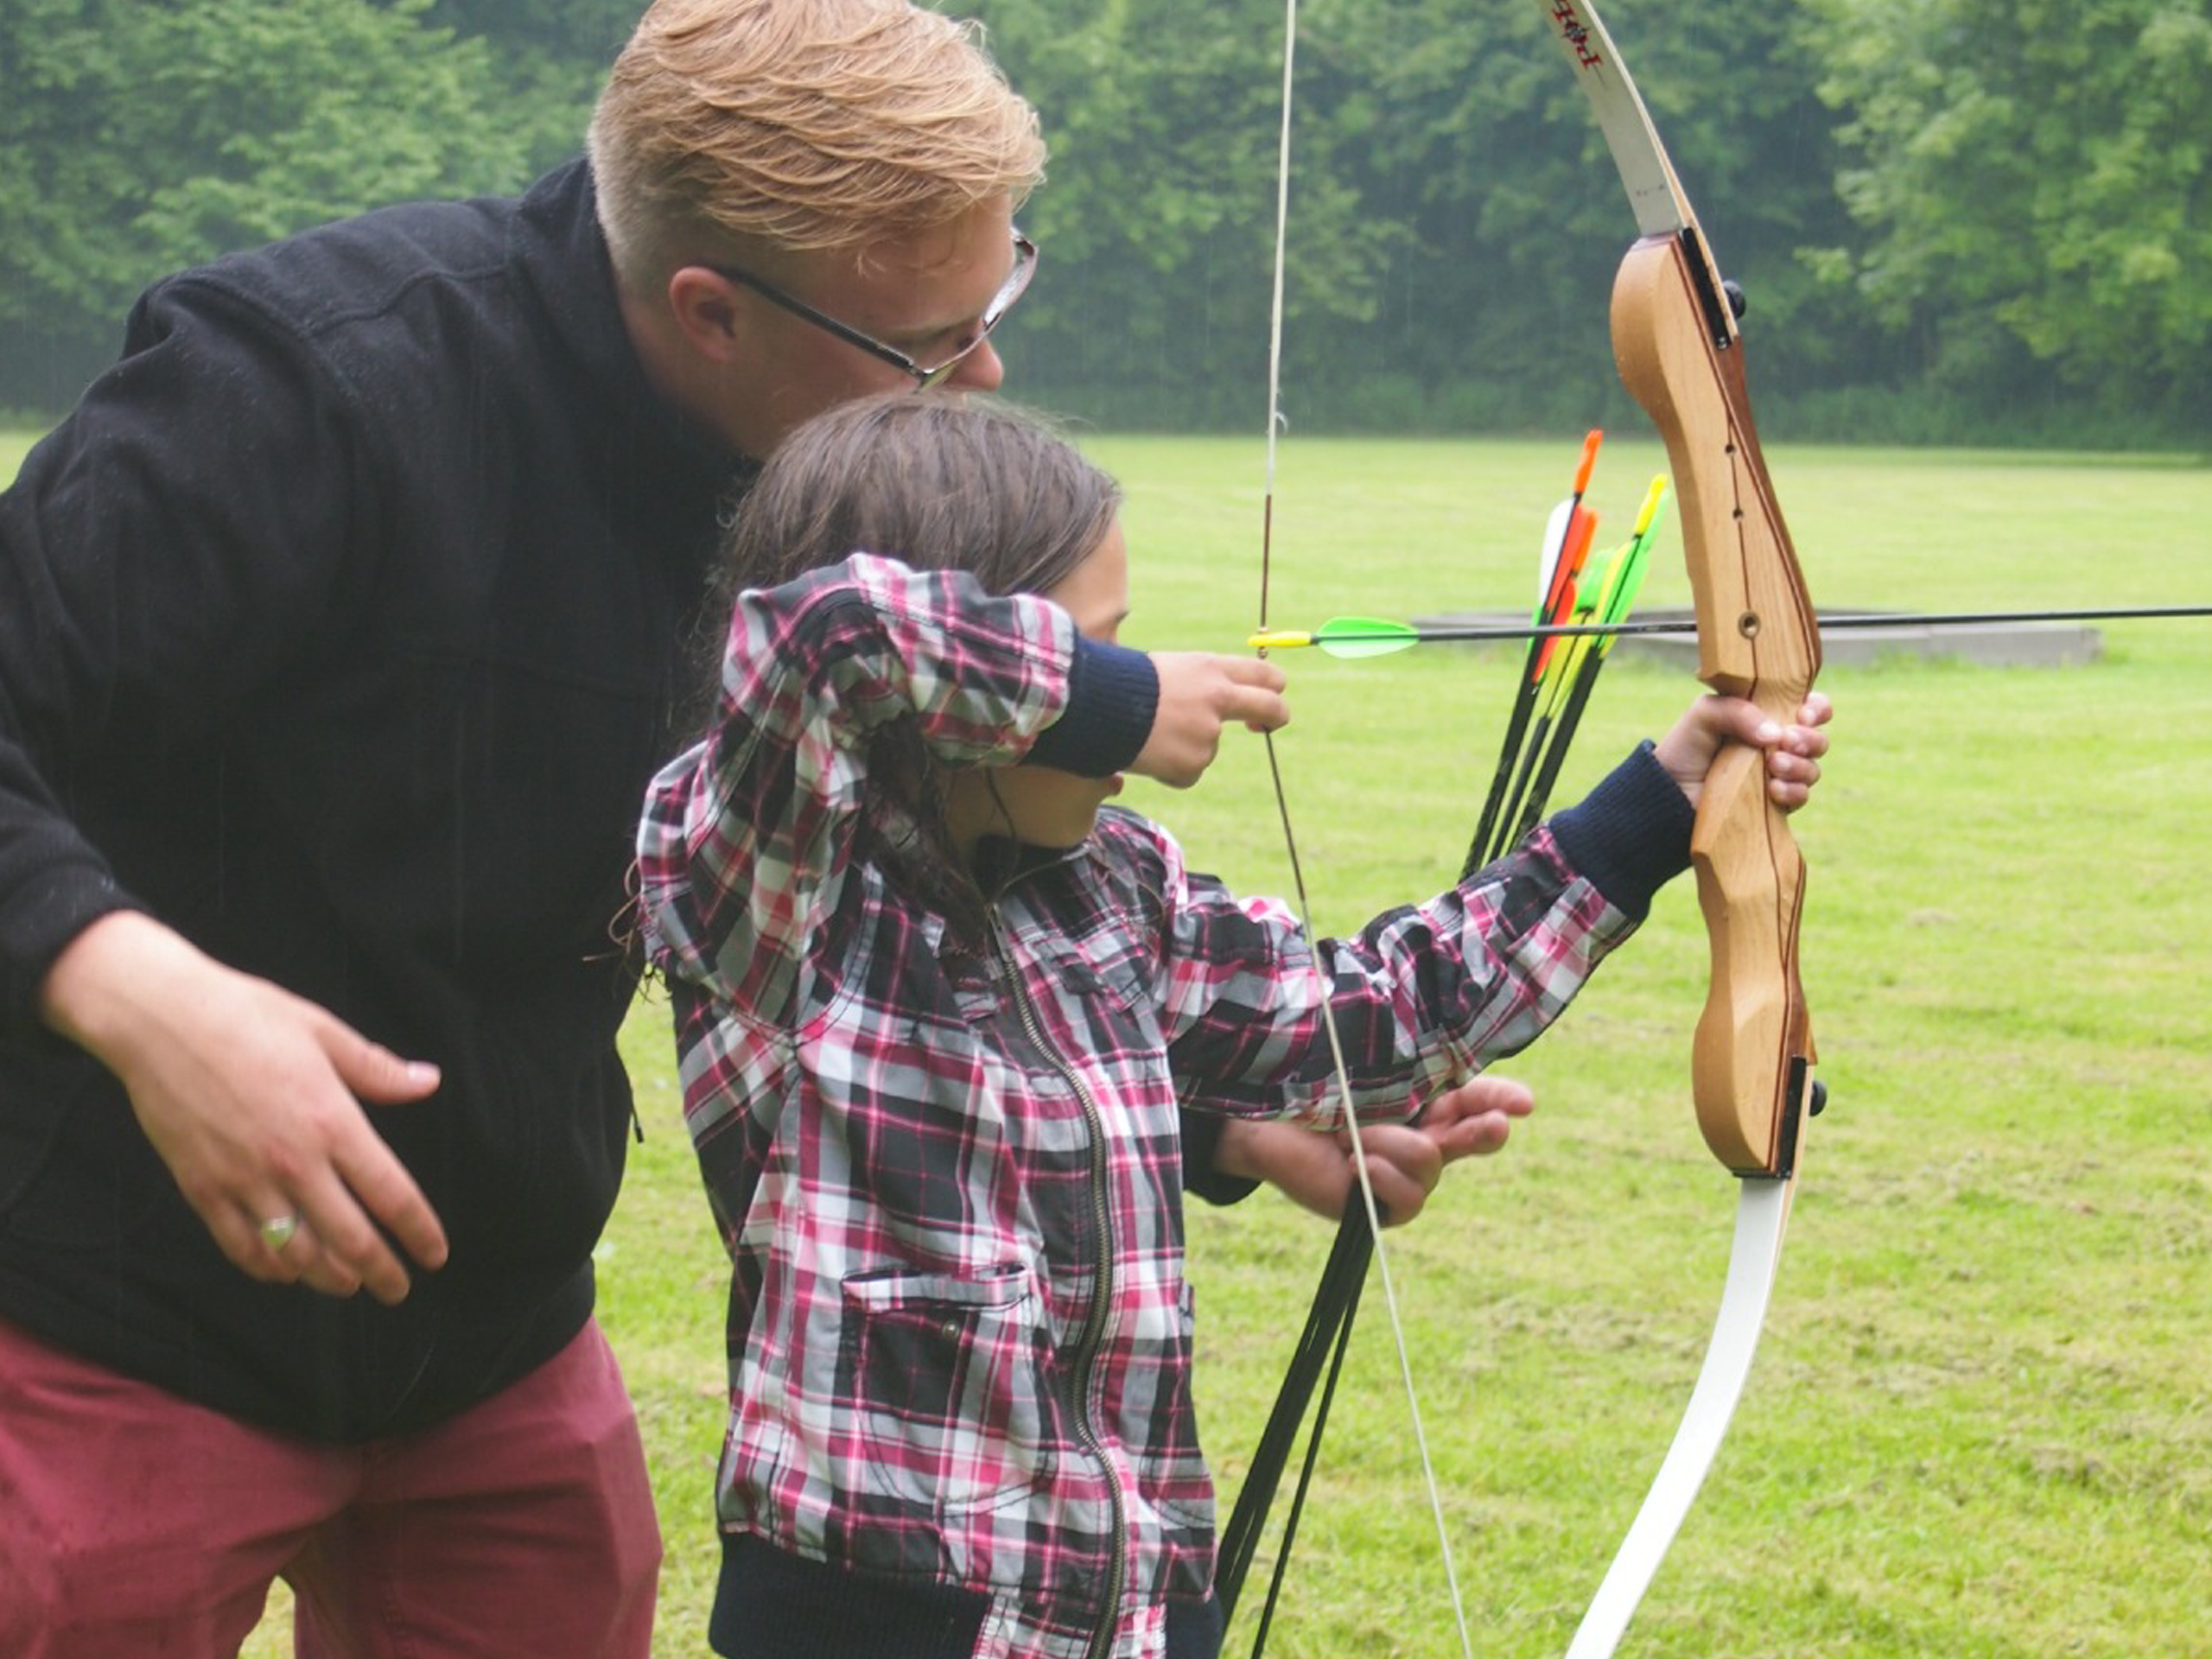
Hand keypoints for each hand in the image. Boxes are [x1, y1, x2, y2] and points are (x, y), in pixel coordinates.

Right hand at [39, 912, 449, 1303]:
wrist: (160, 1020)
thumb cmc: (246, 1016)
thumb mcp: (323, 1031)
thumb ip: (378, 1069)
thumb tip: (429, 1081)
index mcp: (332, 1121)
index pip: (391, 1194)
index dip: (418, 1232)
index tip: (435, 1255)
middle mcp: (293, 1161)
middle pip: (350, 1239)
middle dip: (381, 1273)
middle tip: (397, 1289)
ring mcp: (243, 1180)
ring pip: (296, 1254)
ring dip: (328, 1278)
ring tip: (348, 1285)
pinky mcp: (201, 1187)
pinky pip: (240, 1245)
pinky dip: (268, 1268)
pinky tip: (285, 1271)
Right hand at [1134, 653, 1288, 787]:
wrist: (1095, 707)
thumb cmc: (1123, 684)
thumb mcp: (1168, 670)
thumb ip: (1200, 684)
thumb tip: (1218, 705)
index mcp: (1211, 669)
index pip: (1263, 675)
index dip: (1272, 687)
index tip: (1271, 696)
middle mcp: (1218, 699)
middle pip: (1270, 707)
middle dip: (1276, 716)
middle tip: (1265, 724)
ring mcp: (1209, 734)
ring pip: (1209, 747)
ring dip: (1186, 748)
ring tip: (1150, 733)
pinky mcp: (1194, 764)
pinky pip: (1188, 772)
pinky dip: (1170, 768)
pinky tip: (1147, 752)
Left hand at [1215, 1075, 1535, 1227]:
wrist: (1269, 1129)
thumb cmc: (1315, 1095)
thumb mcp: (1364, 1078)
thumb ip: (1402, 1074)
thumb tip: (1441, 1065)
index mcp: (1426, 1101)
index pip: (1474, 1097)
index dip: (1501, 1098)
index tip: (1525, 1102)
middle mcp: (1427, 1139)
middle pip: (1476, 1134)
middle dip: (1489, 1127)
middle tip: (1500, 1123)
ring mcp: (1412, 1176)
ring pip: (1429, 1159)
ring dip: (1386, 1141)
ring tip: (1350, 1138)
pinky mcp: (1391, 1208)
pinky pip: (1410, 1194)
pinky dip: (1379, 1173)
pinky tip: (1353, 1165)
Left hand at [1654, 691, 1831, 810]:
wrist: (1668, 792)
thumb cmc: (1685, 747)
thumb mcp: (1705, 714)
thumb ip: (1738, 712)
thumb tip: (1775, 734)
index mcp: (1767, 716)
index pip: (1809, 708)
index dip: (1817, 709)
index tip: (1805, 715)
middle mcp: (1778, 745)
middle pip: (1818, 740)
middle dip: (1810, 739)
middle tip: (1787, 740)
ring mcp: (1778, 774)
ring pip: (1812, 769)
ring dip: (1801, 766)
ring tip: (1774, 765)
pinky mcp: (1774, 802)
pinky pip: (1801, 796)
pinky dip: (1793, 791)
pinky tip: (1773, 789)